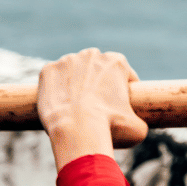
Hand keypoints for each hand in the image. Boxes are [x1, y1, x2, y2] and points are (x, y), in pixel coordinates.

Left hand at [36, 48, 147, 166]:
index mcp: (117, 62)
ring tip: (74, 105)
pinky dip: (55, 88)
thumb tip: (136, 126)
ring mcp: (68, 60)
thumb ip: (139, 120)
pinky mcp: (48, 70)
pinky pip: (52, 78)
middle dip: (97, 81)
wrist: (77, 129)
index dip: (123, 88)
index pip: (123, 72)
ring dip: (75, 82)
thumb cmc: (111, 127)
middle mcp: (92, 55)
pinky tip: (59, 103)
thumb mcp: (138, 127)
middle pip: (96, 67)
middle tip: (95, 104)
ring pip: (73, 70)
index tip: (119, 103)